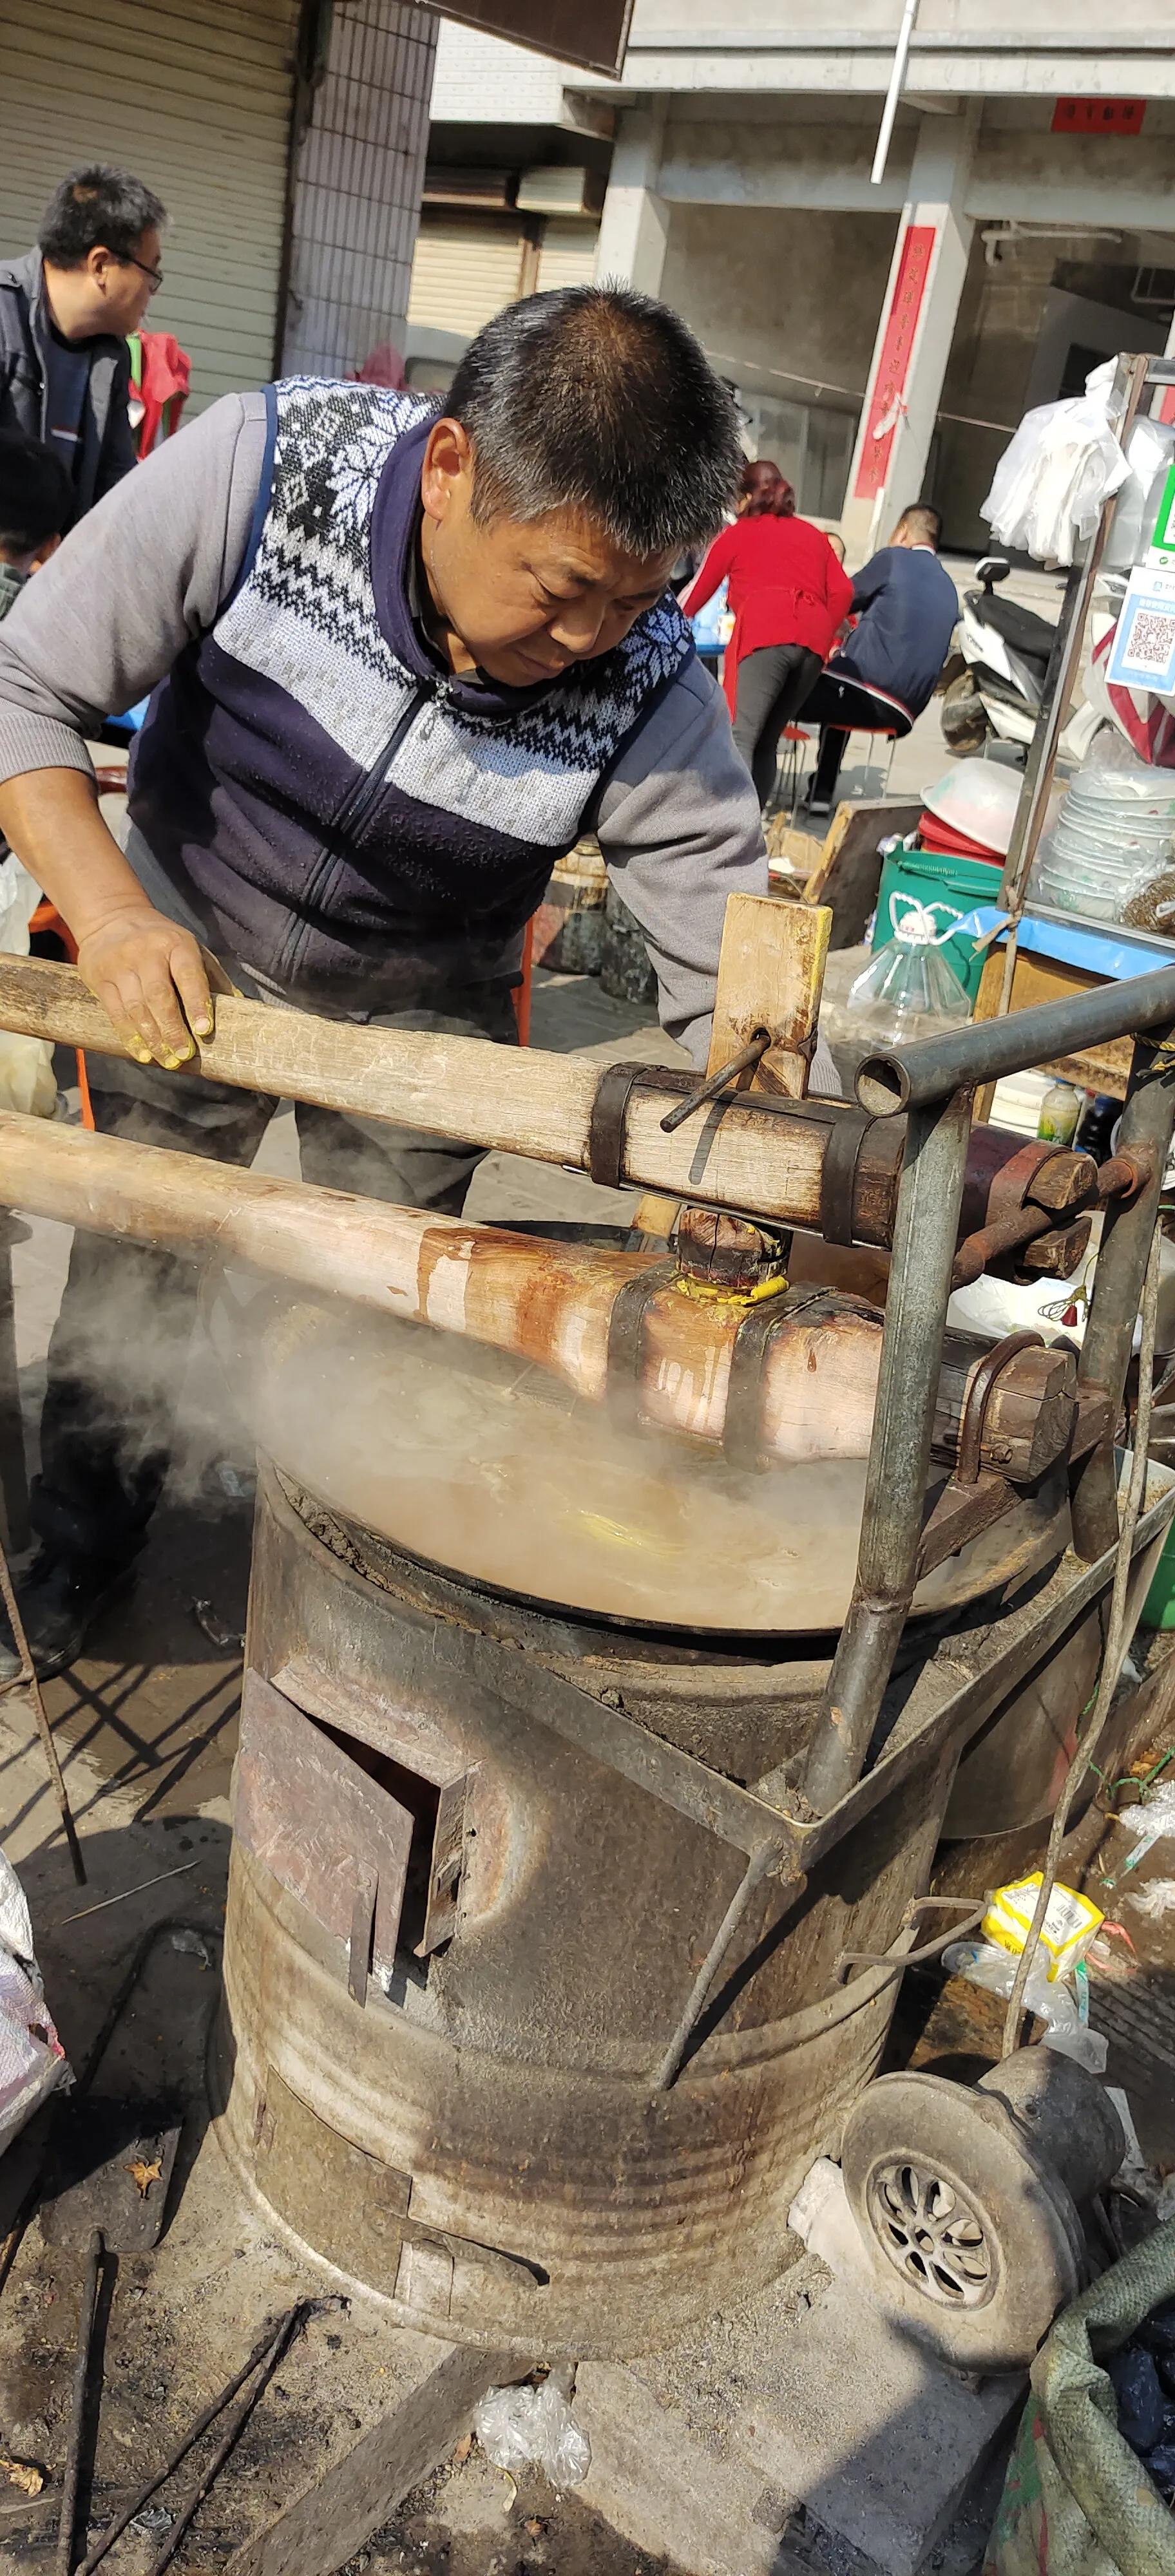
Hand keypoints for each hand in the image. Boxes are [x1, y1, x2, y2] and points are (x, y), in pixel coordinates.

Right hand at [75, 906, 214, 1067]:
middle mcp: (146, 953)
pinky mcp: (99, 978)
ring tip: (167, 1060)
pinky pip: (116, 1013)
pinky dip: (130, 1037)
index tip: (204, 1031)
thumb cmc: (162, 942)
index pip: (188, 976)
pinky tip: (143, 1054)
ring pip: (136, 1009)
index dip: (197, 1004)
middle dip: (173, 1030)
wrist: (112, 919)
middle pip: (159, 997)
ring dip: (153, 1039)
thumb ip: (212, 976)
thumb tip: (238, 1006)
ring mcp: (120, 965)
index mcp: (176, 944)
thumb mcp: (189, 947)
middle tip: (184, 1055)